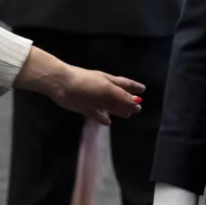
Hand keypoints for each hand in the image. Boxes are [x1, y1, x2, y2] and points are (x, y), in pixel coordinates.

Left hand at [13, 47, 143, 124]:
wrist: (61, 84)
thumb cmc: (86, 83)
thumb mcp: (106, 88)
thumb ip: (121, 96)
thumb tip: (137, 102)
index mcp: (109, 81)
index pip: (125, 84)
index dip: (134, 87)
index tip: (143, 90)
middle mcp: (102, 90)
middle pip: (118, 97)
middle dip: (128, 102)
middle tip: (138, 109)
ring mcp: (93, 99)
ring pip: (109, 106)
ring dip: (118, 110)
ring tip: (127, 116)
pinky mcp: (84, 108)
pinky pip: (96, 114)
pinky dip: (102, 118)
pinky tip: (108, 123)